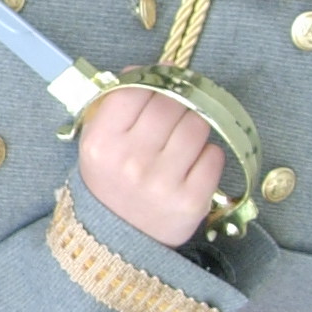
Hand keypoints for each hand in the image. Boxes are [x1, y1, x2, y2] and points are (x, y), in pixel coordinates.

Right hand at [76, 85, 223, 246]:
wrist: (117, 241)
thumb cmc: (110, 183)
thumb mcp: (97, 144)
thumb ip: (116, 106)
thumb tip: (149, 71)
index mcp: (103, 142)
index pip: (137, 89)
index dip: (155, 79)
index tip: (163, 80)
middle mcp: (131, 161)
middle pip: (172, 104)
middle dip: (178, 103)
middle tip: (175, 113)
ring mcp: (163, 182)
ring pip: (198, 126)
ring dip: (195, 127)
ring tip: (182, 143)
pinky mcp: (191, 200)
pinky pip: (214, 155)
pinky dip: (207, 155)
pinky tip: (192, 165)